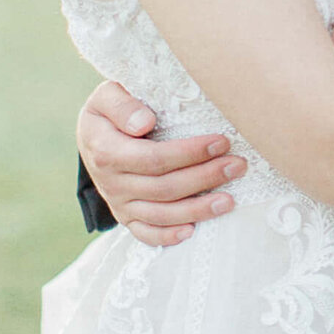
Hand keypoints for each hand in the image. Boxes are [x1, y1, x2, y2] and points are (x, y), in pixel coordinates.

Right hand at [78, 80, 244, 246]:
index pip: (153, 158)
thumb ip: (121, 104)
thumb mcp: (107, 97)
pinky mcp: (127, 216)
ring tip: (230, 200)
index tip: (222, 141)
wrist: (94, 136)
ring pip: (160, 214)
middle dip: (205, 177)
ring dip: (197, 209)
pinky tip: (193, 232)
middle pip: (164, 187)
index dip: (189, 153)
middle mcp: (112, 182)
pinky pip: (145, 233)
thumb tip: (144, 123)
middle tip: (239, 165)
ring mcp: (119, 203)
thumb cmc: (111, 111)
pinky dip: (167, 236)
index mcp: (107, 151)